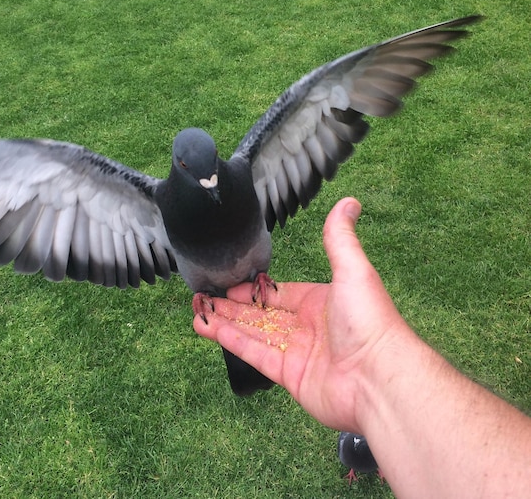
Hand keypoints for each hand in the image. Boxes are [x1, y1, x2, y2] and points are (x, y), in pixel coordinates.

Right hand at [194, 197, 408, 431]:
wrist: (379, 377)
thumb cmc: (370, 320)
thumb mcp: (353, 270)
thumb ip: (339, 238)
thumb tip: (348, 202)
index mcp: (321, 302)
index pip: (280, 293)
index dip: (254, 290)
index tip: (230, 284)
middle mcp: (308, 327)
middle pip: (262, 314)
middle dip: (233, 307)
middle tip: (206, 299)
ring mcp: (298, 352)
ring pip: (254, 333)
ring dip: (226, 323)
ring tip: (198, 314)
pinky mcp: (289, 376)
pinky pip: (255, 354)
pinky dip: (231, 341)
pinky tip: (209, 330)